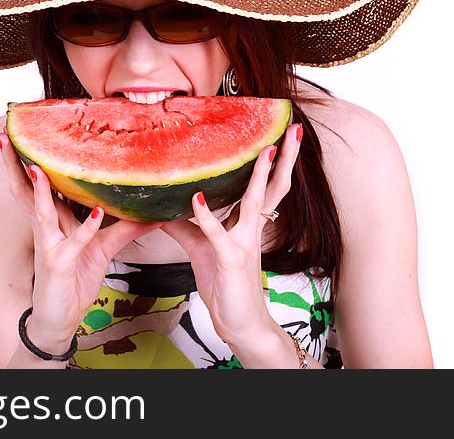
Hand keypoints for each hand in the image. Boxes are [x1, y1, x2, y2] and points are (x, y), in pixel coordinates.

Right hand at [0, 132, 159, 351]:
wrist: (60, 319)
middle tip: (4, 136)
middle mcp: (47, 228)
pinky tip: (98, 215)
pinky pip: (73, 244)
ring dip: (39, 190)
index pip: (40, 183)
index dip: (31, 158)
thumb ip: (125, 228)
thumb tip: (152, 211)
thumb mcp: (103, 248)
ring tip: (37, 167)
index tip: (27, 130)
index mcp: (53, 220)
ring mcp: (50, 245)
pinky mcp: (59, 265)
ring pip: (41, 212)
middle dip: (14, 163)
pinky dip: (86, 229)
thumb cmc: (73, 280)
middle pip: (26, 189)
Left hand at [160, 123, 302, 345]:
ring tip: (266, 150)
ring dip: (260, 177)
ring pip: (256, 204)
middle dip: (285, 158)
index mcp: (249, 225)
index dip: (273, 161)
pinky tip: (197, 198)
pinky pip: (218, 235)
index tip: (279, 134)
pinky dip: (206, 217)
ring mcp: (244, 244)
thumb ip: (185, 224)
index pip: (265, 186)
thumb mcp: (201, 247)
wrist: (239, 324)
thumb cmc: (225, 285)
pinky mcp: (229, 260)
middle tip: (294, 130)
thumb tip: (160, 205)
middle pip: (274, 187)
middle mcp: (252, 230)